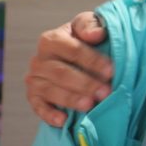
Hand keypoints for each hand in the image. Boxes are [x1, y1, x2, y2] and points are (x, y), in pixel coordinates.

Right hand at [25, 12, 112, 126]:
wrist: (75, 55)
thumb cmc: (85, 39)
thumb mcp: (89, 26)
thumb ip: (91, 25)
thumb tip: (96, 34)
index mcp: (51, 39)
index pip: (73, 50)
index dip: (93, 61)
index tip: (111, 71)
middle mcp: (39, 60)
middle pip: (61, 73)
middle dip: (85, 84)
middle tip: (106, 92)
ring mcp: (34, 79)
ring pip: (50, 90)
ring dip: (71, 99)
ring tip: (90, 105)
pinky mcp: (33, 96)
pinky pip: (38, 107)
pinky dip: (49, 114)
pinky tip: (63, 120)